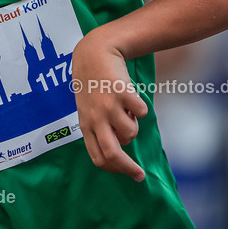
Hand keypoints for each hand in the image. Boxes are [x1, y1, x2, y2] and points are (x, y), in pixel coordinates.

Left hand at [72, 29, 148, 180]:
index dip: (115, 170)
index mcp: (86, 124)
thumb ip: (99, 128)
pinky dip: (141, 107)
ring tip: (126, 110)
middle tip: (140, 175)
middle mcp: (95, 118)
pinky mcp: (122, 93)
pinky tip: (130, 96)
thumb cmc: (93, 84)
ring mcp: (108, 106)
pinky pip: (142, 112)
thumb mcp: (89, 109)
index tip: (130, 174)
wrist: (95, 53)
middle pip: (112, 154)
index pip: (98, 158)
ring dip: (133, 125)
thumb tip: (122, 148)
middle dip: (129, 169)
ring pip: (131, 133)